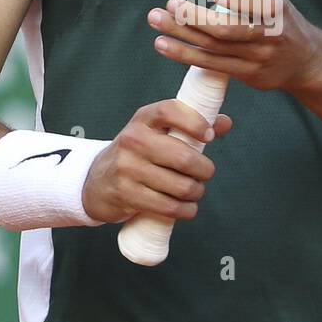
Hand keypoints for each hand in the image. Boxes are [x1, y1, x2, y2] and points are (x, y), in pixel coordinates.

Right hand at [82, 99, 232, 223]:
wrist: (96, 181)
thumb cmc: (137, 155)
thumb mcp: (157, 134)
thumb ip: (190, 127)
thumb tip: (225, 122)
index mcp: (143, 119)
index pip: (169, 110)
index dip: (194, 121)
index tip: (210, 135)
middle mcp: (132, 140)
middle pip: (183, 157)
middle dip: (204, 170)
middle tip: (205, 174)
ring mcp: (127, 167)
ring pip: (180, 186)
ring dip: (196, 193)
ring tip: (194, 192)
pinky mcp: (125, 194)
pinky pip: (168, 206)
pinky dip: (185, 210)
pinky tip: (187, 208)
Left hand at [145, 0, 321, 92]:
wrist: (305, 60)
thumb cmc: (277, 16)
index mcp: (275, 6)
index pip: (257, 3)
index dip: (238, 0)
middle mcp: (268, 32)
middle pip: (230, 28)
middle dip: (197, 17)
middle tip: (171, 5)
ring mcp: (258, 57)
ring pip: (216, 46)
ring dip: (183, 34)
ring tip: (157, 20)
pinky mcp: (247, 74)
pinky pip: (212, 64)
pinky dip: (186, 54)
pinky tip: (165, 44)